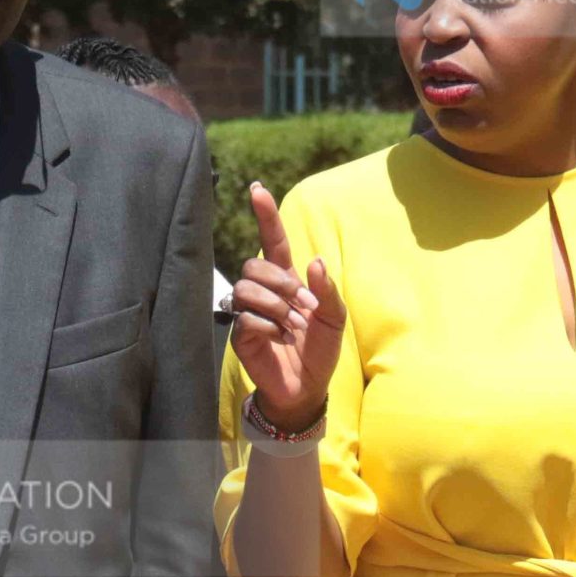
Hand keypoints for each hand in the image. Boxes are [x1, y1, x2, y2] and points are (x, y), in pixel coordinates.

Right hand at [229, 183, 344, 434]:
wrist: (307, 387)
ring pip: (248, 288)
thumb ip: (327, 289)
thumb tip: (314, 261)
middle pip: (254, 264)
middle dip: (281, 283)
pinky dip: (269, 328)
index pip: (272, 240)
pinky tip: (280, 340)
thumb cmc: (320, 350)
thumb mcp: (335, 318)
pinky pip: (247, 318)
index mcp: (288, 280)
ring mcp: (248, 312)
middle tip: (303, 307)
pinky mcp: (240, 334)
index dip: (265, 215)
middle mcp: (264, 292)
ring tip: (292, 327)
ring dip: (276, 306)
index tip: (257, 189)